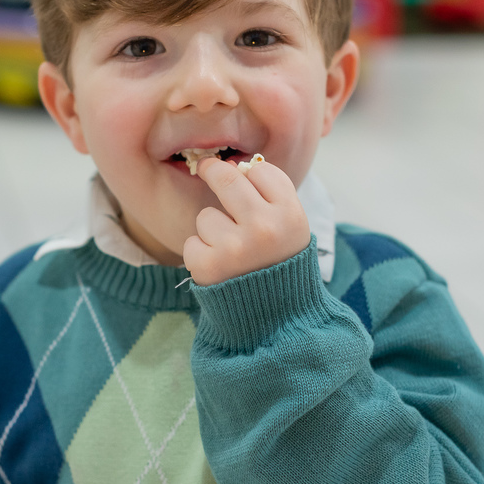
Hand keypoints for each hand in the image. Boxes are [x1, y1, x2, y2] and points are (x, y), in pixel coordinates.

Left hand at [183, 158, 309, 285]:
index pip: (261, 171)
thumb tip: (231, 165)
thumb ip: (271, 196)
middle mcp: (264, 228)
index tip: (242, 176)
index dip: (251, 175)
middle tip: (207, 168)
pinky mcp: (209, 265)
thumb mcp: (291, 228)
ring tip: (230, 251)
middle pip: (227, 178)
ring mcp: (235, 247)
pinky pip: (192, 241)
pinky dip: (200, 254)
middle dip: (213, 171)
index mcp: (290, 215)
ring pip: (206, 215)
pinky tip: (219, 267)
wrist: (275, 318)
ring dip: (212, 229)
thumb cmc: (279, 263)